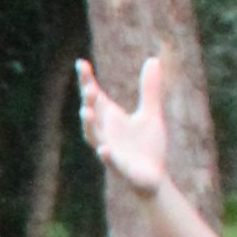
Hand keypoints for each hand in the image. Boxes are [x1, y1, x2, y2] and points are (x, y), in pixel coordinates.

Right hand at [79, 55, 170, 196]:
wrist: (154, 177)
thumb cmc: (147, 146)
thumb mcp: (150, 113)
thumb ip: (149, 89)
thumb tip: (153, 59)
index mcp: (109, 117)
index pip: (94, 96)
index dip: (87, 80)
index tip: (82, 63)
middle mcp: (104, 131)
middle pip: (92, 113)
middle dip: (89, 101)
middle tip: (90, 87)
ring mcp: (109, 149)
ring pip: (94, 136)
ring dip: (90, 125)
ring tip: (87, 112)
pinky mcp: (120, 168)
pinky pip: (111, 161)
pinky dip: (106, 155)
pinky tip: (104, 150)